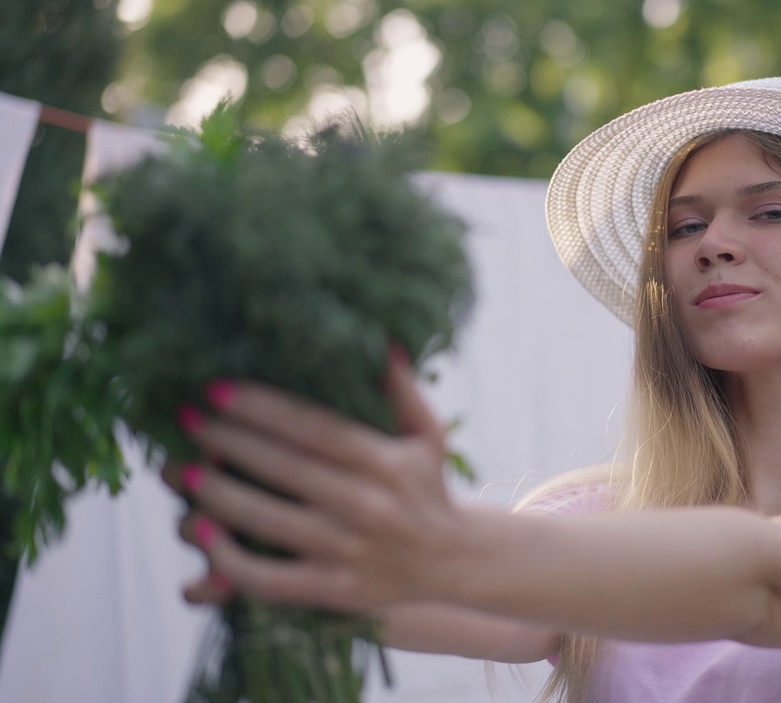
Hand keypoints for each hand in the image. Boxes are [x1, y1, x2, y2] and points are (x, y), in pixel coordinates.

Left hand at [162, 349, 464, 611]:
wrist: (451, 561)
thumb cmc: (427, 486)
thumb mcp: (427, 434)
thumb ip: (402, 389)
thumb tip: (380, 341)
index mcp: (388, 463)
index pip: (315, 429)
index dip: (262, 408)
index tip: (217, 389)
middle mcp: (370, 506)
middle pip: (285, 469)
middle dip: (227, 441)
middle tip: (187, 419)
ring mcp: (350, 551)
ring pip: (268, 521)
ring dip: (217, 494)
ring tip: (180, 470)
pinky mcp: (334, 589)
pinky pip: (269, 578)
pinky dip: (227, 558)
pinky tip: (201, 530)